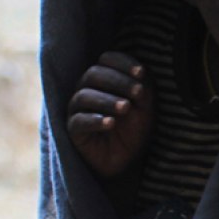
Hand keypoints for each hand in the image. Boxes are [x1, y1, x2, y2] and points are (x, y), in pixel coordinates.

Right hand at [67, 51, 154, 178]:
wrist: (128, 159)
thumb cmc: (134, 128)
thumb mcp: (144, 106)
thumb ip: (142, 89)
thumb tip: (141, 73)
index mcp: (104, 78)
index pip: (106, 59)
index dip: (122, 63)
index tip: (141, 73)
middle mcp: (87, 89)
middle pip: (93, 74)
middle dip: (118, 81)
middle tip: (138, 93)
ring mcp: (77, 109)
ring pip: (84, 96)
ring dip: (107, 100)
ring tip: (126, 108)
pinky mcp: (73, 129)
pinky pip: (79, 121)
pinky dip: (95, 120)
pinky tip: (111, 123)